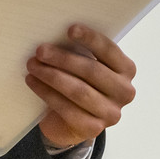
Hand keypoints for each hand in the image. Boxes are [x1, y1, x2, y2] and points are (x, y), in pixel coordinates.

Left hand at [25, 25, 136, 149]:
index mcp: (126, 69)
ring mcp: (111, 113)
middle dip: (63, 59)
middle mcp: (125, 92)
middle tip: (40, 51)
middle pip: (91, 71)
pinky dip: (47, 93)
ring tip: (33, 65)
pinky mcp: (94, 128)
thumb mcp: (87, 66)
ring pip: (78, 91)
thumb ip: (82, 53)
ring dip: (52, 76)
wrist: (75, 122)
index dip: (90, 39)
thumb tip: (56, 36)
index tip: (70, 29)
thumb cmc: (82, 83)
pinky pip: (67, 108)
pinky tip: (33, 82)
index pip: (109, 51)